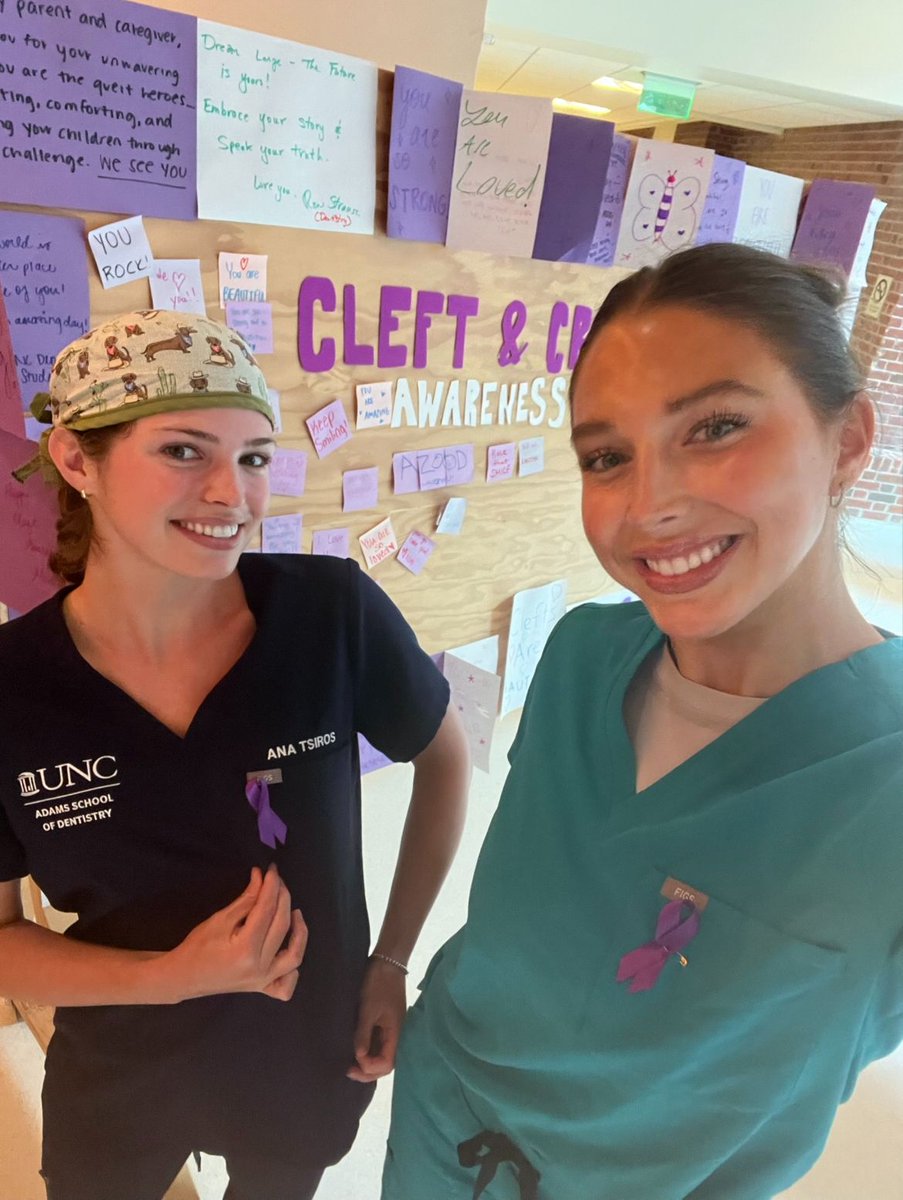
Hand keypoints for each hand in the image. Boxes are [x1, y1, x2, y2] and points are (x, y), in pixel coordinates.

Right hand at [165, 865, 306, 1002]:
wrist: (183, 976)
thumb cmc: (198, 947)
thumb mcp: (220, 919)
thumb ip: (246, 899)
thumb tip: (262, 877)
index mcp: (246, 949)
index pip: (267, 910)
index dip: (271, 886)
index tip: (271, 870)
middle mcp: (259, 967)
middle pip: (281, 926)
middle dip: (283, 897)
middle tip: (277, 881)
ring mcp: (263, 981)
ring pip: (294, 956)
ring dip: (299, 932)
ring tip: (295, 912)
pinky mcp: (262, 988)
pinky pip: (286, 985)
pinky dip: (293, 971)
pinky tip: (288, 950)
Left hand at [346, 959, 407, 1082]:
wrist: (386, 962)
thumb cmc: (378, 984)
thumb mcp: (368, 1008)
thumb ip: (363, 1033)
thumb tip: (358, 1057)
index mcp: (396, 1033)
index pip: (387, 1064)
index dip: (370, 1068)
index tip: (353, 1062)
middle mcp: (395, 1035)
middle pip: (384, 1063)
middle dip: (367, 1070)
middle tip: (347, 1069)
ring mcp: (390, 1029)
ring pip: (380, 1054)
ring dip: (366, 1061)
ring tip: (348, 1062)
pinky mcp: (384, 1022)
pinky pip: (377, 1043)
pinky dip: (367, 1050)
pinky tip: (354, 1049)